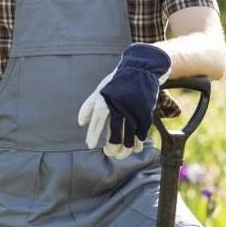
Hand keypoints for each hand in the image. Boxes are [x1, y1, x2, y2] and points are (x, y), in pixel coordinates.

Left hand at [77, 43, 170, 157]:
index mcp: (107, 99)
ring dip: (125, 149)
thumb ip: (88, 106)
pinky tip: (134, 149)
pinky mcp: (145, 114)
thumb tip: (80, 123)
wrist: (140, 71)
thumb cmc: (116, 83)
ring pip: (129, 137)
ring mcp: (134, 111)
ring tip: (120, 155)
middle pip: (116, 133)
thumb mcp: (99, 90)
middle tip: (109, 152)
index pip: (98, 119)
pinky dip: (137, 144)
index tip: (89, 145)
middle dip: (112, 147)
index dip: (93, 133)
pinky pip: (141, 134)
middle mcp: (120, 106)